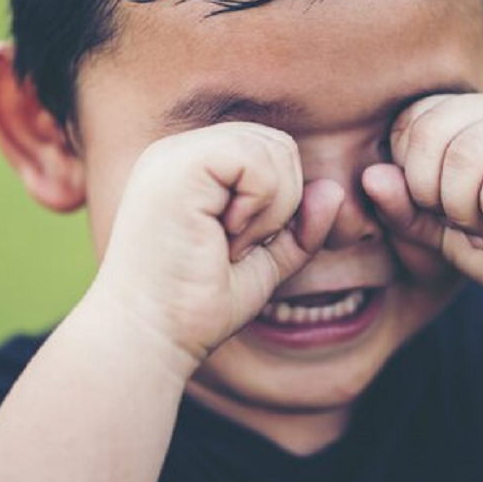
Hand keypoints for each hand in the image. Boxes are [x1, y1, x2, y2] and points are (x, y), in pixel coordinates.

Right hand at [88, 123, 343, 370]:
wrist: (148, 336)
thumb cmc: (195, 306)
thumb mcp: (263, 263)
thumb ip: (299, 228)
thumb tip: (333, 189)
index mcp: (192, 167)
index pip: (269, 152)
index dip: (280, 202)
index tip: (239, 248)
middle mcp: (180, 151)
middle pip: (278, 145)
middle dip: (281, 203)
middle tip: (235, 248)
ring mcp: (176, 154)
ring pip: (272, 150)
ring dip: (270, 210)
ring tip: (226, 245)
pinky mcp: (179, 164)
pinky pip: (257, 161)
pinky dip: (259, 207)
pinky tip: (223, 237)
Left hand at [363, 94, 482, 328]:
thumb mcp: (442, 237)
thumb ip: (405, 209)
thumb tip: (371, 176)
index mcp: (475, 119)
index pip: (414, 118)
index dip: (409, 172)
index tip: (435, 211)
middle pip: (434, 129)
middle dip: (431, 192)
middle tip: (460, 224)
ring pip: (469, 149)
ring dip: (466, 206)